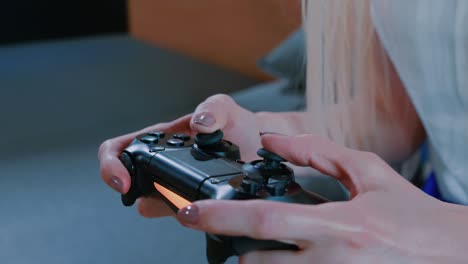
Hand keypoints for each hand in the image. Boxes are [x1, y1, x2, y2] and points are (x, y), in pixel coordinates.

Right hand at [98, 94, 260, 216]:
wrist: (257, 147)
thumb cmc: (236, 125)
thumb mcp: (225, 108)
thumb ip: (214, 109)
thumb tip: (200, 124)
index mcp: (160, 138)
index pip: (120, 148)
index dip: (112, 163)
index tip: (123, 179)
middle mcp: (162, 162)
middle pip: (126, 177)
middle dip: (125, 186)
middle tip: (137, 194)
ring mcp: (174, 184)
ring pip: (149, 201)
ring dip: (156, 204)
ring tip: (179, 199)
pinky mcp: (190, 202)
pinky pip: (177, 213)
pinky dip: (181, 213)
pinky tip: (199, 207)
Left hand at [175, 134, 467, 262]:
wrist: (451, 255)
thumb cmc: (412, 215)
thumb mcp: (369, 172)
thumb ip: (317, 153)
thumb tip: (273, 141)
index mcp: (339, 225)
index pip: (265, 221)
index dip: (221, 216)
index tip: (191, 212)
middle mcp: (331, 261)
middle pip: (257, 260)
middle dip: (228, 246)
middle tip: (215, 232)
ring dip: (252, 261)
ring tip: (251, 244)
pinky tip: (283, 254)